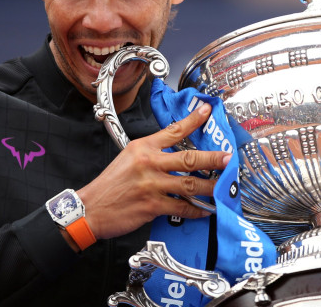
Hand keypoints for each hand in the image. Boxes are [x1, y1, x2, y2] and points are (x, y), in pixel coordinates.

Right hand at [78, 102, 230, 239]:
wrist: (91, 208)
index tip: (207, 111)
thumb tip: (174, 155)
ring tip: (225, 186)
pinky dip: (196, 210)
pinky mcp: (153, 206)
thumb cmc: (110, 184)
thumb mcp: (127, 157)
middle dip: (213, 158)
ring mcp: (152, 185)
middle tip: (228, 157)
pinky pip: (181, 207)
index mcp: (143, 147)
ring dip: (211, 186)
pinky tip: (205, 209)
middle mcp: (149, 163)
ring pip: (190, 184)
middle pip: (189, 158)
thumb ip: (151, 153)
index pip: (173, 130)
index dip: (193, 120)